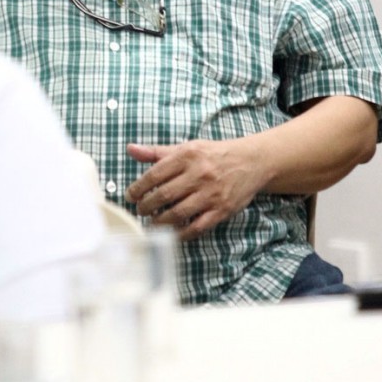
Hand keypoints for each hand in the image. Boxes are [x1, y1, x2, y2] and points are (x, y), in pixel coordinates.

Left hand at [126, 138, 264, 239]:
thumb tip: (130, 149)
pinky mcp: (222, 210)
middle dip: (146, 206)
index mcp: (188, 156)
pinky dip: (181, 234)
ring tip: (151, 222)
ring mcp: (211, 194)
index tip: (130, 196)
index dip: (138, 188)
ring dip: (159, 222)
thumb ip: (157, 152)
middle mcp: (199, 174)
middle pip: (163, 196)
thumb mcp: (187, 147)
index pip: (154, 174)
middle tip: (140, 210)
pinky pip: (197, 227)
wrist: (252, 161)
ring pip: (177, 214)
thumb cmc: (214, 155)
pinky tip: (171, 233)